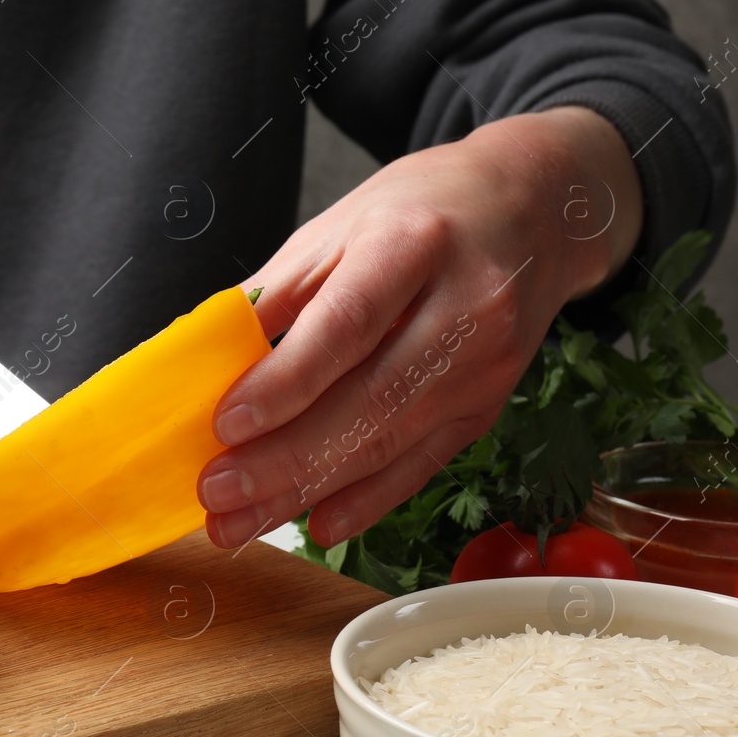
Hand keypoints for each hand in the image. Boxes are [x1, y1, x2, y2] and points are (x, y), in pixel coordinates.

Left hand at [199, 106, 643, 548]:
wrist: (532, 212)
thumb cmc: (420, 214)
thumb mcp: (336, 228)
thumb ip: (272, 297)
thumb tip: (205, 365)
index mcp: (414, 244)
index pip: (346, 326)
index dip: (285, 382)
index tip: (225, 423)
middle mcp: (465, 308)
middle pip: (368, 400)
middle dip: (283, 459)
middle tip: (214, 492)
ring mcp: (484, 367)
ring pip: (389, 445)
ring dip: (306, 492)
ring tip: (240, 522)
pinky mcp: (485, 408)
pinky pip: (419, 466)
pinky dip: (363, 502)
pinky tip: (316, 525)